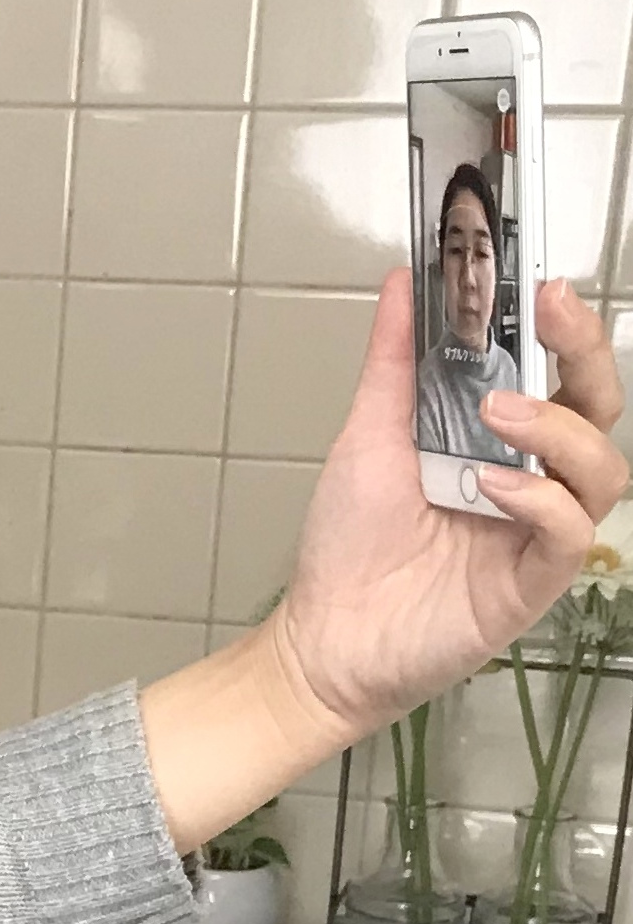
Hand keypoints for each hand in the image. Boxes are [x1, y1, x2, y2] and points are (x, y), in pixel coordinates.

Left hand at [272, 270, 626, 741]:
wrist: (321, 637)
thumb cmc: (348, 545)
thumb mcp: (368, 437)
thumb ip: (393, 364)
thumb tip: (402, 285)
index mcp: (501, 440)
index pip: (560, 374)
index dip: (566, 328)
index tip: (544, 285)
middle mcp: (532, 479)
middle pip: (601, 408)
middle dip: (585, 353)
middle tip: (549, 317)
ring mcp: (537, 531)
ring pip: (601, 467)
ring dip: (558, 429)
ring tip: (499, 414)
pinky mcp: (532, 582)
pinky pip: (568, 531)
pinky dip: (539, 499)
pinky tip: (490, 485)